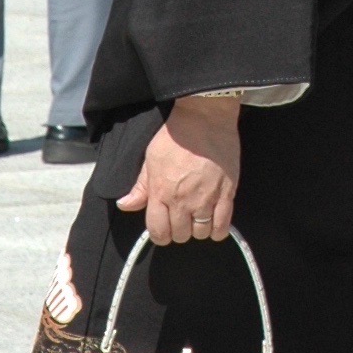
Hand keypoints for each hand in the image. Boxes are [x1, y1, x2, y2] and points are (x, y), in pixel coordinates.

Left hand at [118, 95, 240, 242]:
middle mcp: (182, 201)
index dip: (160, 235)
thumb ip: (140, 186)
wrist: (205, 118)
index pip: (157, 231)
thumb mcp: (151, 159)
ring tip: (199, 216)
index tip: (164, 228)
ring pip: (201, 233)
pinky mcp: (227, 193)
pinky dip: (217, 230)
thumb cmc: (175, 136)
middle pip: (180, 235)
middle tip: (182, 217)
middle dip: (179, 230)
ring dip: (198, 229)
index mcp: (160, 192)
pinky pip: (222, 225)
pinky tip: (214, 221)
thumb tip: (125, 205)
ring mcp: (206, 199)